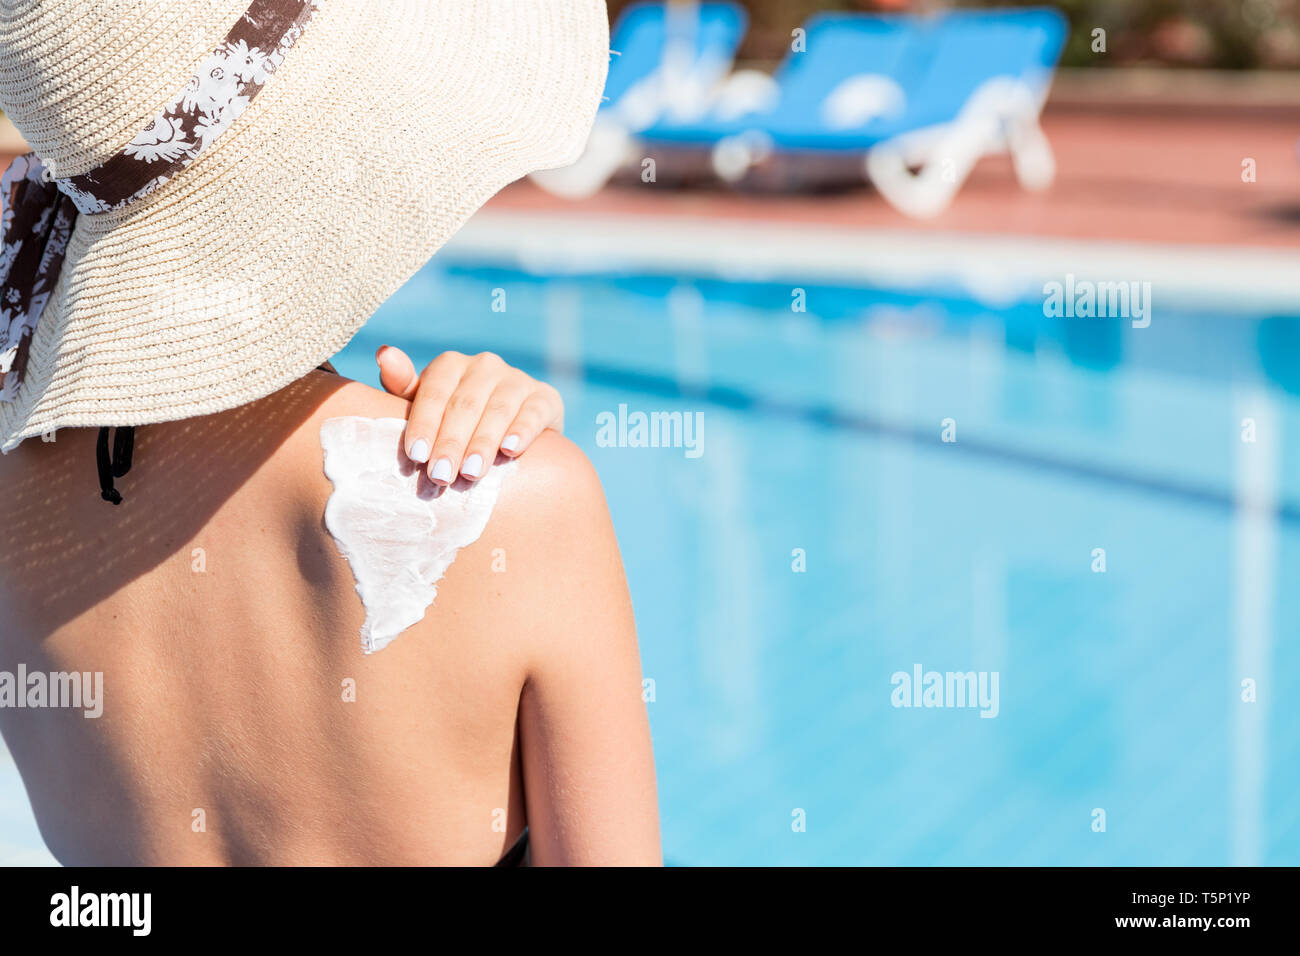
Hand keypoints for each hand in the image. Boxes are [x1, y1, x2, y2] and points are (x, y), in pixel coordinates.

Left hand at [376, 346, 563, 484]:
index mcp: (451, 364)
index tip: (416, 456)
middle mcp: (485, 365)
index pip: (435, 392)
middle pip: (464, 405)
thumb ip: (403, 387)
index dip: (425, 423)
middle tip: (440, 476)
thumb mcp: (428, 406)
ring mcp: (517, 380)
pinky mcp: (545, 398)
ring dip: (483, 443)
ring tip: (471, 473)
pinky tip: (510, 451)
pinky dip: (522, 431)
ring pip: (498, 410)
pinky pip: (533, 412)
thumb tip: (384, 354)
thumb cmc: (456, 420)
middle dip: (451, 443)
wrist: (511, 427)